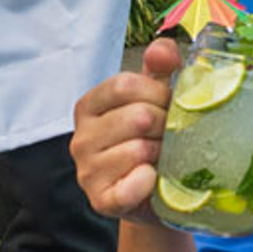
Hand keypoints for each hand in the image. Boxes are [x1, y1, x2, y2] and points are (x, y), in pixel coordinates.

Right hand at [71, 38, 181, 224]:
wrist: (156, 189)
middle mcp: (81, 138)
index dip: (157, 92)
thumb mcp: (155, 94)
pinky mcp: (100, 201)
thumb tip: (162, 49)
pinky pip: (132, 186)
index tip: (168, 104)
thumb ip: (159, 66)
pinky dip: (149, 182)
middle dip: (166, 124)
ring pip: (139, 150)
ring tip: (163, 156)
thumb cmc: (154, 135)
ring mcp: (87, 172)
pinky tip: (153, 179)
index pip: (124, 84)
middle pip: (137, 117)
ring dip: (162, 153)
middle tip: (172, 133)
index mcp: (90, 105)